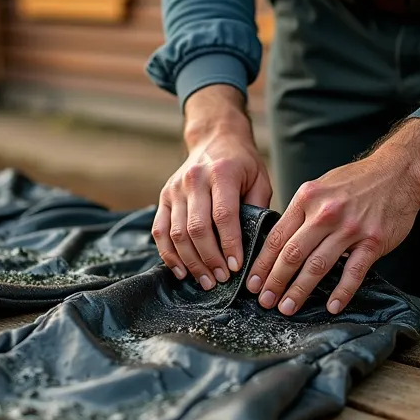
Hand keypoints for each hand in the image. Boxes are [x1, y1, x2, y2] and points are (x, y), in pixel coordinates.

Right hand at [153, 85, 271, 289]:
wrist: (214, 138)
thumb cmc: (242, 163)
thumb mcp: (259, 179)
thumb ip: (258, 209)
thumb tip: (258, 247)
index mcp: (222, 173)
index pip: (224, 215)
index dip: (230, 244)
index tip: (236, 267)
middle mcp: (195, 179)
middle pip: (197, 228)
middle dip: (209, 259)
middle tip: (220, 279)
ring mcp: (175, 188)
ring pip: (177, 233)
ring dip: (190, 262)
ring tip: (205, 281)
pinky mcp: (164, 197)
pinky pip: (160, 231)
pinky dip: (169, 254)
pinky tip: (181, 271)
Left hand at [246, 119, 419, 314]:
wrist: (399, 172)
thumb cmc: (357, 181)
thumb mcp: (321, 187)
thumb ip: (301, 212)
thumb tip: (280, 241)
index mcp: (307, 199)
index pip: (277, 237)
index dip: (262, 263)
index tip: (252, 282)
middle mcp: (325, 214)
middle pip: (292, 254)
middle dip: (275, 281)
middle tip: (265, 301)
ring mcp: (350, 228)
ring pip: (318, 266)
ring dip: (300, 290)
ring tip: (287, 307)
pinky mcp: (373, 241)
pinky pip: (353, 272)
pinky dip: (341, 292)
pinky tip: (331, 306)